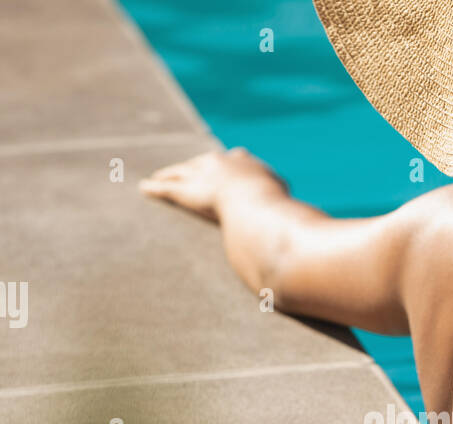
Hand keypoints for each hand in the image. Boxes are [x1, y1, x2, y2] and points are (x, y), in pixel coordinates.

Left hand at [139, 147, 284, 220]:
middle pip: (205, 162)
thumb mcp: (291, 214)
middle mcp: (224, 164)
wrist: (259, 208)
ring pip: (181, 173)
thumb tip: (308, 236)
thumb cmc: (279, 214)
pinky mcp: (186, 191)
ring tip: (159, 178)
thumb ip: (293, 220)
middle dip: (196, 166)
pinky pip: (167, 188)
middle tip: (188, 169)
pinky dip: (155, 189)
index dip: (232, 163)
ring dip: (169, 175)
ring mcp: (203, 176)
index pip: (237, 159)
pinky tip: (144, 189)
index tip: (231, 161)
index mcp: (249, 166)